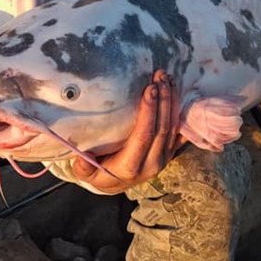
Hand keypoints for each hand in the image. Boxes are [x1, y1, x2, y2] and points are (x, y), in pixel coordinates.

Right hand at [71, 69, 184, 193]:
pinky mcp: (170, 152)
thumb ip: (83, 167)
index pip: (144, 135)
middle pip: (163, 128)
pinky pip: (179, 129)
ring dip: (172, 100)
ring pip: (173, 126)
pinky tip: (175, 91)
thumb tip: (81, 157)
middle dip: (163, 99)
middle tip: (160, 76)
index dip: (149, 111)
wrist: (115, 184)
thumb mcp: (86, 173)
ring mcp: (164, 158)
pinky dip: (179, 109)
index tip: (149, 89)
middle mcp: (152, 163)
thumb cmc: (99, 173)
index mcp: (131, 166)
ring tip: (167, 78)